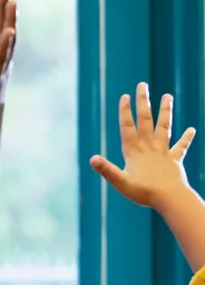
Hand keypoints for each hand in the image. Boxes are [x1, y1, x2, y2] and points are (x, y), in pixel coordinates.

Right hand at [91, 83, 195, 209]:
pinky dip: (186, 138)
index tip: (125, 96)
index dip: (125, 112)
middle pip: (145, 120)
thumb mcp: (121, 183)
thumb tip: (92, 159)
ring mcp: (163, 152)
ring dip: (165, 111)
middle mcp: (149, 147)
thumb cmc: (144, 192)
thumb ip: (107, 170)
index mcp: (134, 151)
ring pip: (164, 127)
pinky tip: (192, 129)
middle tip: (143, 85)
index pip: (128, 127)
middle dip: (143, 102)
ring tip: (168, 96)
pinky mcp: (174, 160)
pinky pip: (180, 147)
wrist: (171, 199)